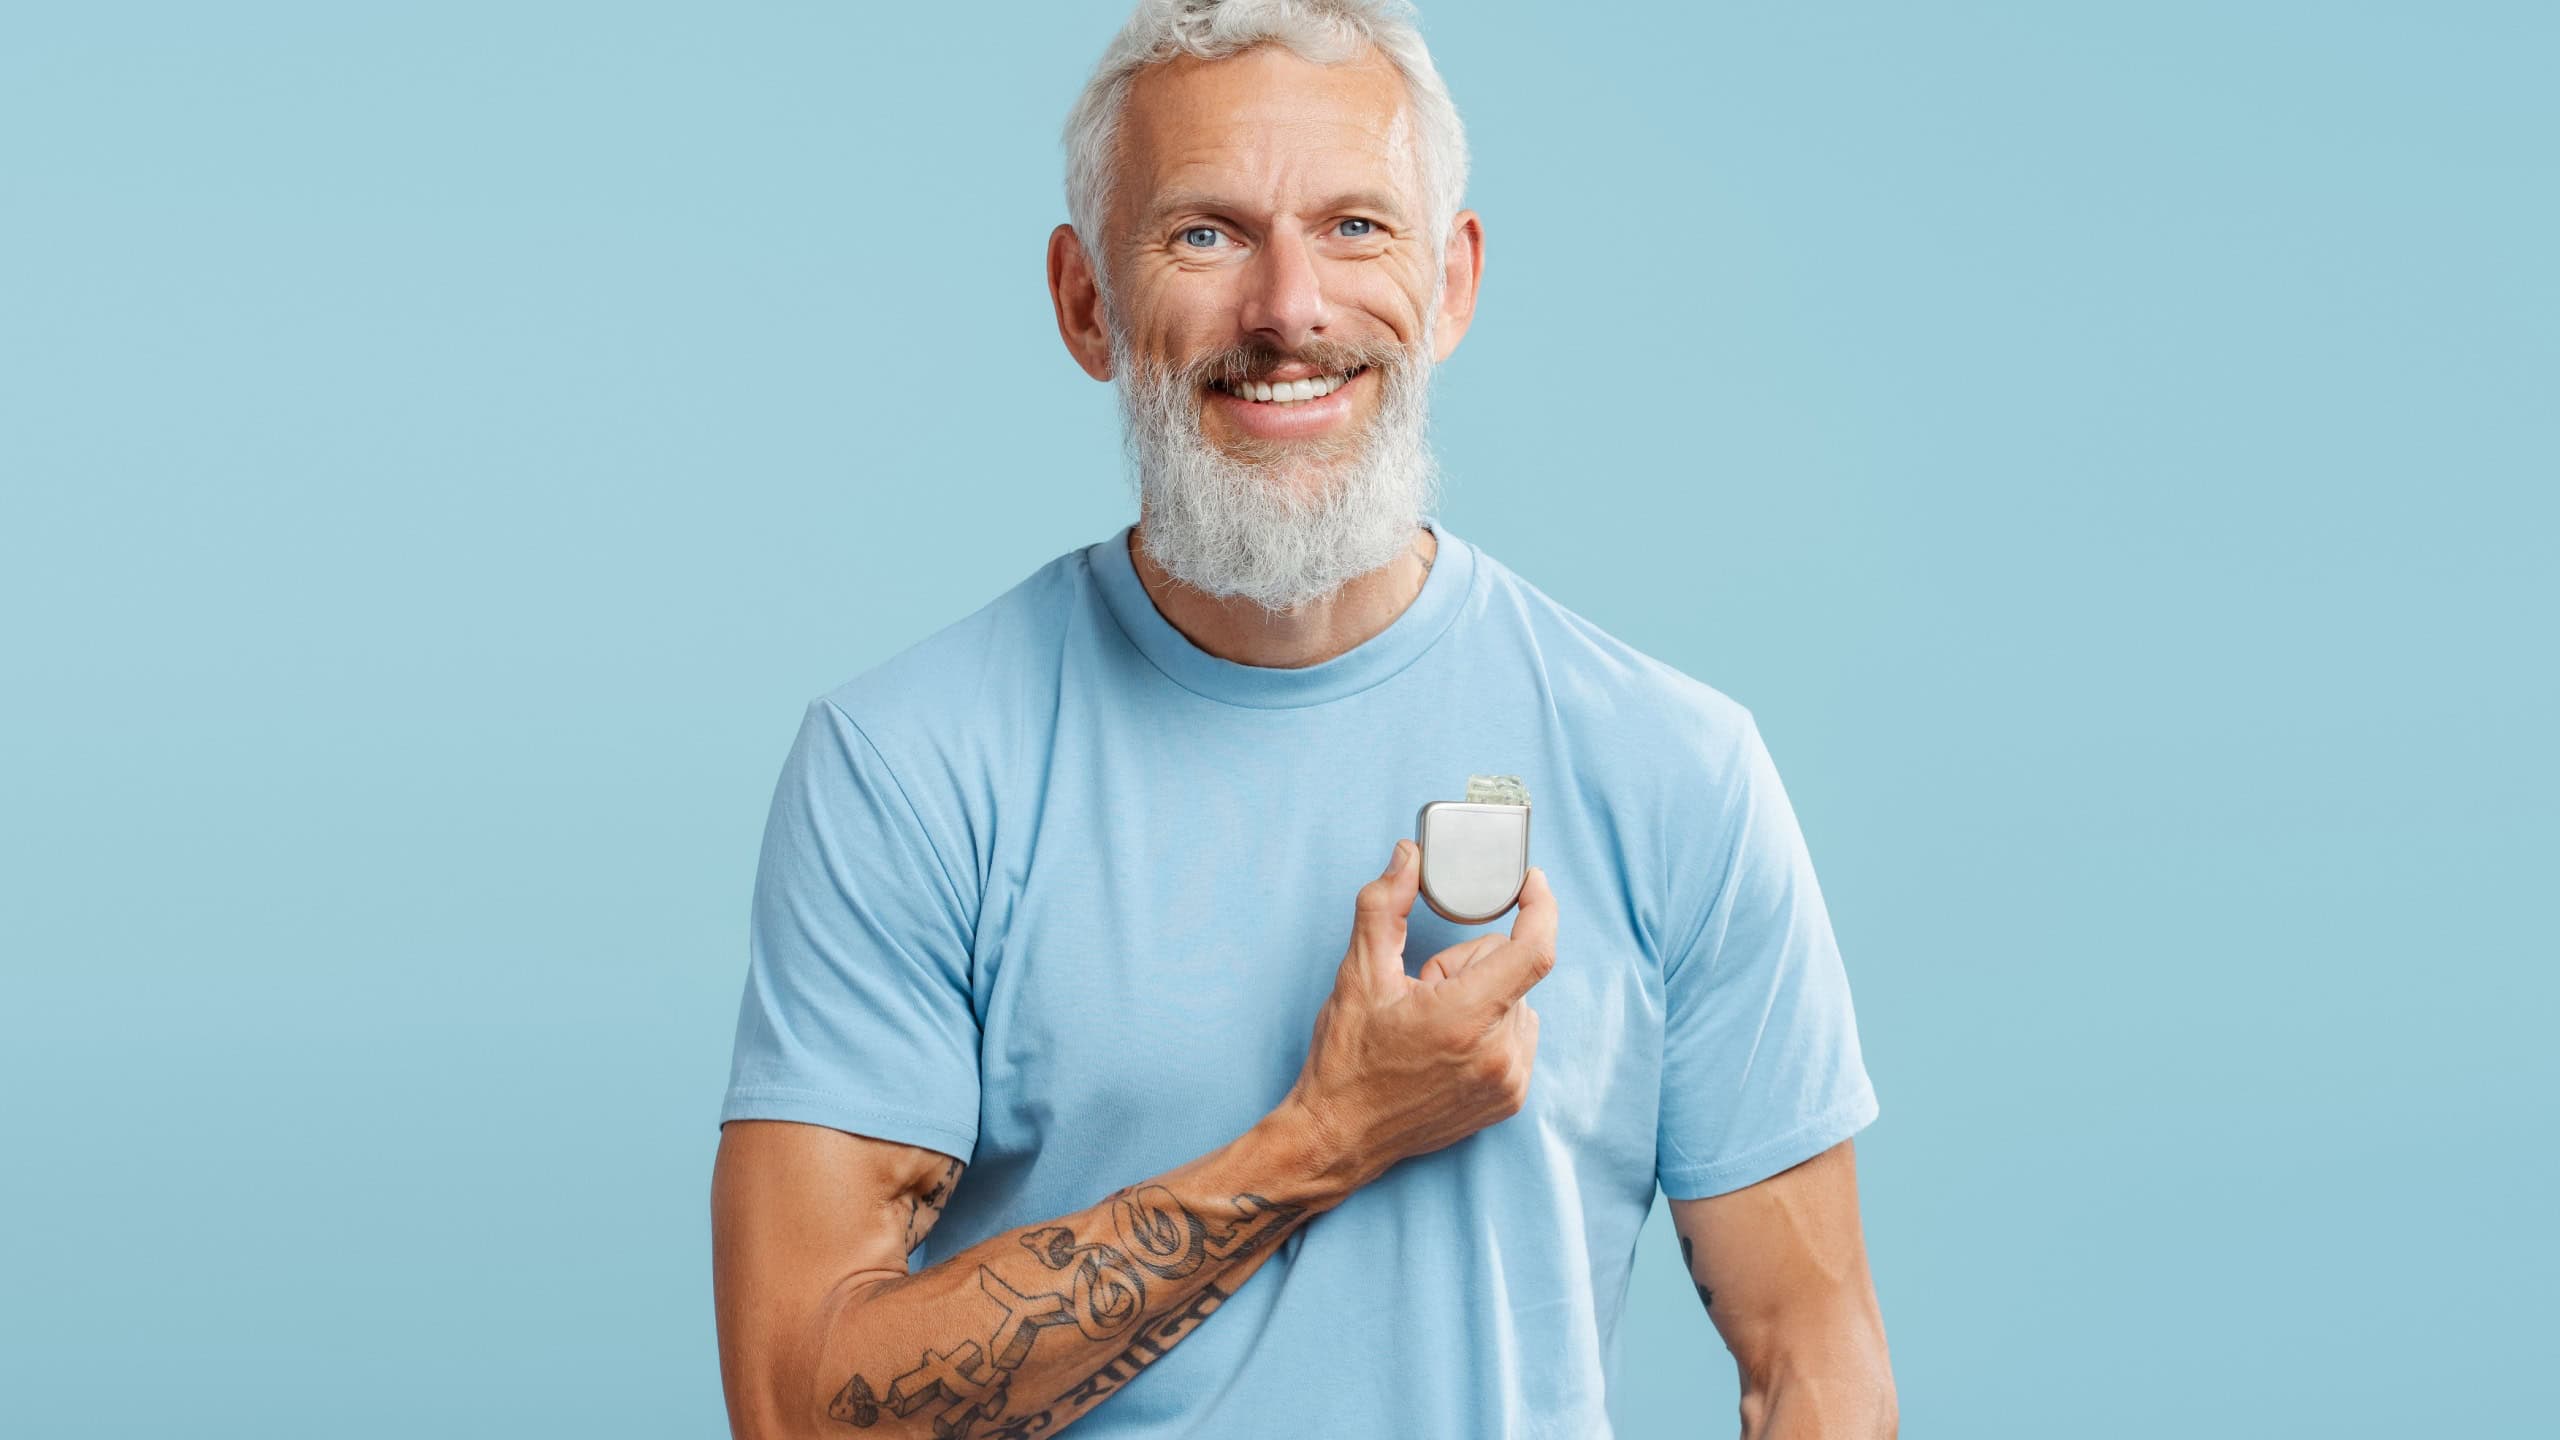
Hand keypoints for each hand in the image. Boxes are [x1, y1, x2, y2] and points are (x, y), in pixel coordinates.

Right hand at [1279, 839, 1557, 1191]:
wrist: (1340, 1137)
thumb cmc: (1346, 1060)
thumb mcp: (1357, 975)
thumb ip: (1385, 905)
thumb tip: (1409, 856)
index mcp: (1465, 1018)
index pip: (1534, 950)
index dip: (1541, 908)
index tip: (1530, 884)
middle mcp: (1498, 1054)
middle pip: (1510, 970)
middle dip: (1469, 964)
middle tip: (1422, 992)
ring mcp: (1509, 1081)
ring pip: (1515, 1002)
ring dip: (1481, 999)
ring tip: (1431, 1026)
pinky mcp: (1510, 1100)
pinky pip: (1518, 1036)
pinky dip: (1489, 1028)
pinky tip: (1447, 1047)